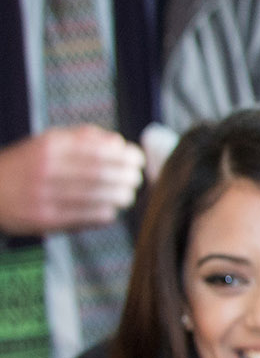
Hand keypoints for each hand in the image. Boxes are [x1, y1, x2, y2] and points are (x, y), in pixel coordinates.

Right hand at [0, 127, 143, 234]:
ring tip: (127, 195)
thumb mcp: (46, 143)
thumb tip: (117, 142)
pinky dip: (104, 214)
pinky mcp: (44, 219)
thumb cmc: (25, 166)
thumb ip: (81, 138)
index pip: (98, 150)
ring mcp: (44, 195)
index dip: (124, 156)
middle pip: (100, 174)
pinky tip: (110, 210)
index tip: (137, 158)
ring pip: (95, 196)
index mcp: (49, 146)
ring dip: (119, 196)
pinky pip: (85, 217)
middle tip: (136, 178)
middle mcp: (46, 169)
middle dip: (126, 177)